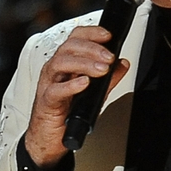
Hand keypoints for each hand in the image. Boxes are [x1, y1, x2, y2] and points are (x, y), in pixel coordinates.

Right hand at [24, 26, 129, 167]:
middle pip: (69, 47)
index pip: (76, 38)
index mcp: (66, 63)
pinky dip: (70, 85)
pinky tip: (84, 83)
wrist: (50, 137)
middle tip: (109, 57)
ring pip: (60, 63)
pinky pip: (55, 90)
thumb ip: (109, 79)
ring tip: (102, 70)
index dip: (91, 33)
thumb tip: (123, 64)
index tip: (108, 36)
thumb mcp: (95, 94)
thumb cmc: (67, 113)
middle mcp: (56, 70)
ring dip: (84, 63)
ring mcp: (49, 84)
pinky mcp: (46, 102)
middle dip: (92, 49)